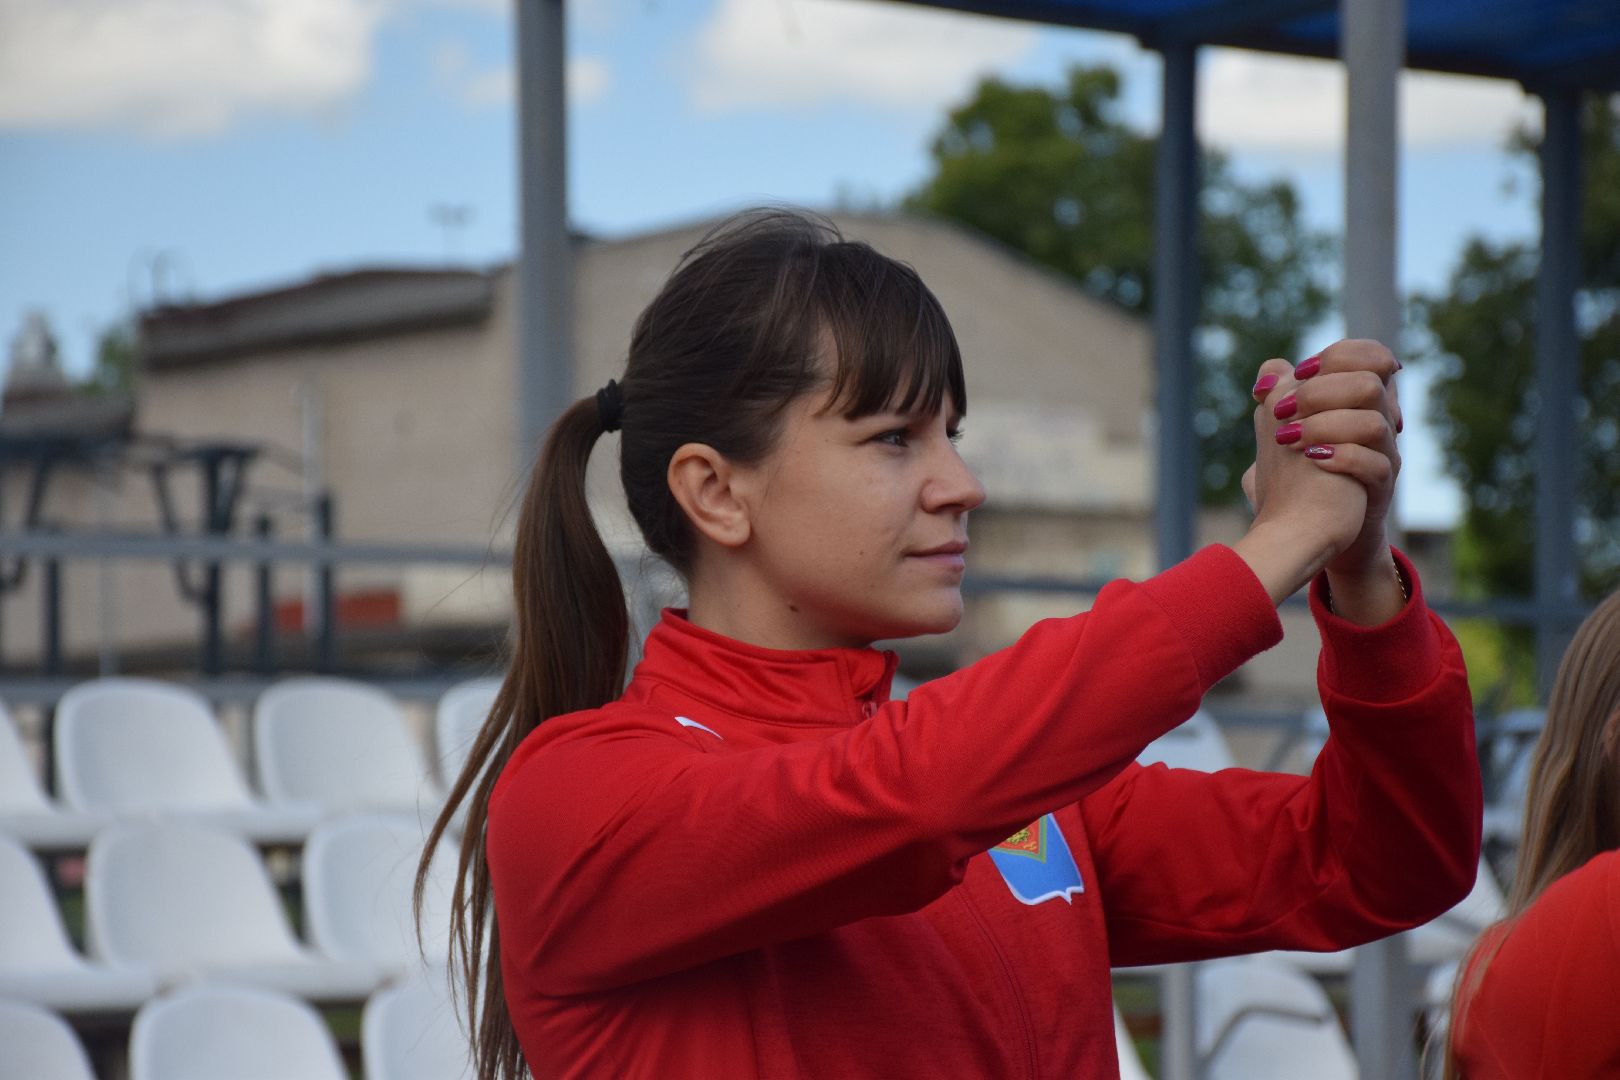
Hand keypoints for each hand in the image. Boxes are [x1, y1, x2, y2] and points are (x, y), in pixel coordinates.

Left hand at [1241, 340, 1404, 621]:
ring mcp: (1384, 456)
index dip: (1336, 356)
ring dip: (1324, 426)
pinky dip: (1341, 458)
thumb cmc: (1300, 477)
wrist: (1313, 530)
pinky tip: (1313, 460)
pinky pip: (1376, 465)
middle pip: (1370, 382)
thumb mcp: (1286, 435)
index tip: (1299, 373)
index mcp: (1359, 403)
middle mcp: (1379, 423)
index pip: (1370, 355)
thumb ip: (1279, 400)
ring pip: (1374, 422)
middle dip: (1321, 391)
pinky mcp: (1381, 489)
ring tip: (1290, 440)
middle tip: (1283, 411)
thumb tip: (1267, 375)